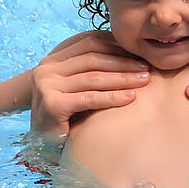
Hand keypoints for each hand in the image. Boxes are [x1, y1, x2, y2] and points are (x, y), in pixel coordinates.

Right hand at [31, 30, 150, 140]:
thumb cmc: (65, 116)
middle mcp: (46, 69)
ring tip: (144, 80)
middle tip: (146, 67)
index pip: (88, 42)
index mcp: (53, 60)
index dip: (116, 46)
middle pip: (93, 58)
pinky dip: (113, 97)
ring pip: (93, 77)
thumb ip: (91, 71)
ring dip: (123, 78)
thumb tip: (129, 55)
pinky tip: (131, 97)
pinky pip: (90, 98)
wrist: (41, 145)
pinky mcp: (52, 104)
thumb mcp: (76, 88)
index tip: (139, 52)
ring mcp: (47, 86)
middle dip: (123, 61)